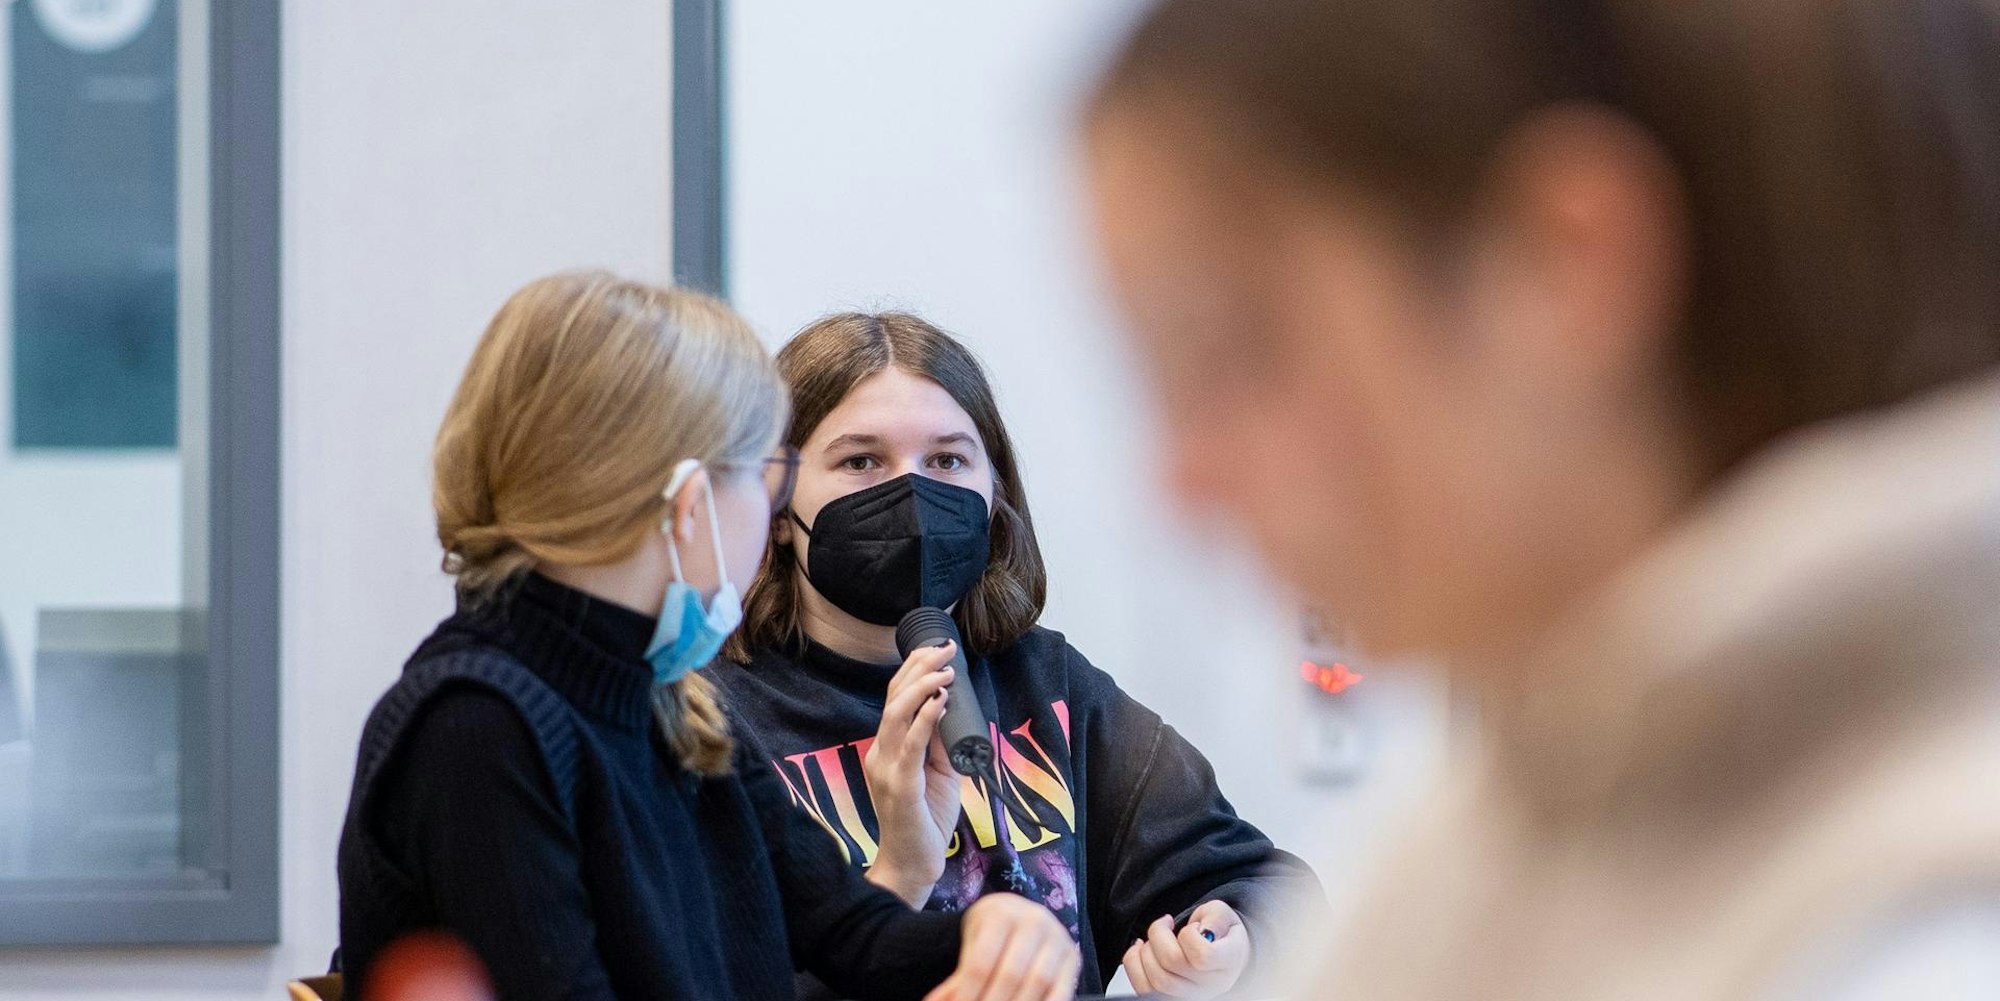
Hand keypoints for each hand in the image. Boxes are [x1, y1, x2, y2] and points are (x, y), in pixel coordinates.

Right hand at [864, 640, 964, 905]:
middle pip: (893, 698)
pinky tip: (939, 702)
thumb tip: (952, 707)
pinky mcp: (900, 787)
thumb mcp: (939, 771)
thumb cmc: (926, 818)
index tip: (939, 649)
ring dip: (923, 688)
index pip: (895, 698)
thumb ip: (940, 742)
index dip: (914, 669)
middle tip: (945, 649)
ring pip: (897, 716)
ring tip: (945, 671)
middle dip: (919, 668)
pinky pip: (910, 747)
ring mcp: (887, 770)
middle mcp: (881, 753)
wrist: (913, 863)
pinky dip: (925, 720)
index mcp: (887, 748)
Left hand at [925, 893, 1078, 1000]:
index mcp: (1001, 914)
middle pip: (1010, 973)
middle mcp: (1034, 920)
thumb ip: (956, 979)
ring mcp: (1058, 937)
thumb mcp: (970, 946)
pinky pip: (1062, 989)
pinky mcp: (1073, 956)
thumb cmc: (990, 932)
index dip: (969, 993)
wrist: (1020, 914)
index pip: (980, 963)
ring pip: (1038, 981)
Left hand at [1120, 901, 1249, 998]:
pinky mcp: (1170, 999)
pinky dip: (1134, 963)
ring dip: (1145, 951)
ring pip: (1155, 981)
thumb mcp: (1222, 914)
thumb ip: (1216, 918)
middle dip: (1159, 934)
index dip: (1189, 935)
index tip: (1192, 927)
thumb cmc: (1219, 933)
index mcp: (1228, 962)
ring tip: (1155, 939)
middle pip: (1172, 963)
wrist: (1219, 952)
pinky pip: (1143, 989)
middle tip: (1166, 924)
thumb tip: (1205, 930)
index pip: (1203, 956)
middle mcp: (1211, 985)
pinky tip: (1141, 950)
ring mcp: (1190, 996)